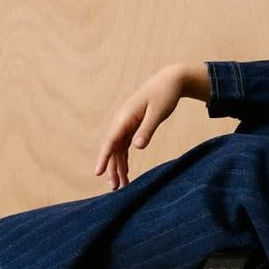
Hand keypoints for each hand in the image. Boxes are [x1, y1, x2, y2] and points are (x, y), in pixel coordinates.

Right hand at [94, 63, 208, 189]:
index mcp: (125, 117)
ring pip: (118, 149)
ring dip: (119, 166)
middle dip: (112, 168)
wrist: (169, 80)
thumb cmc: (164, 95)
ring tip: (121, 185)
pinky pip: (125, 145)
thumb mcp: (158, 113)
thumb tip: (136, 147)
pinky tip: (126, 171)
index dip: (104, 157)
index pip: (111, 141)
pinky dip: (124, 158)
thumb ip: (147, 130)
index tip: (98, 172)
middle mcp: (121, 121)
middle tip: (115, 188)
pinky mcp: (132, 125)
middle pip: (113, 148)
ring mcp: (126, 123)